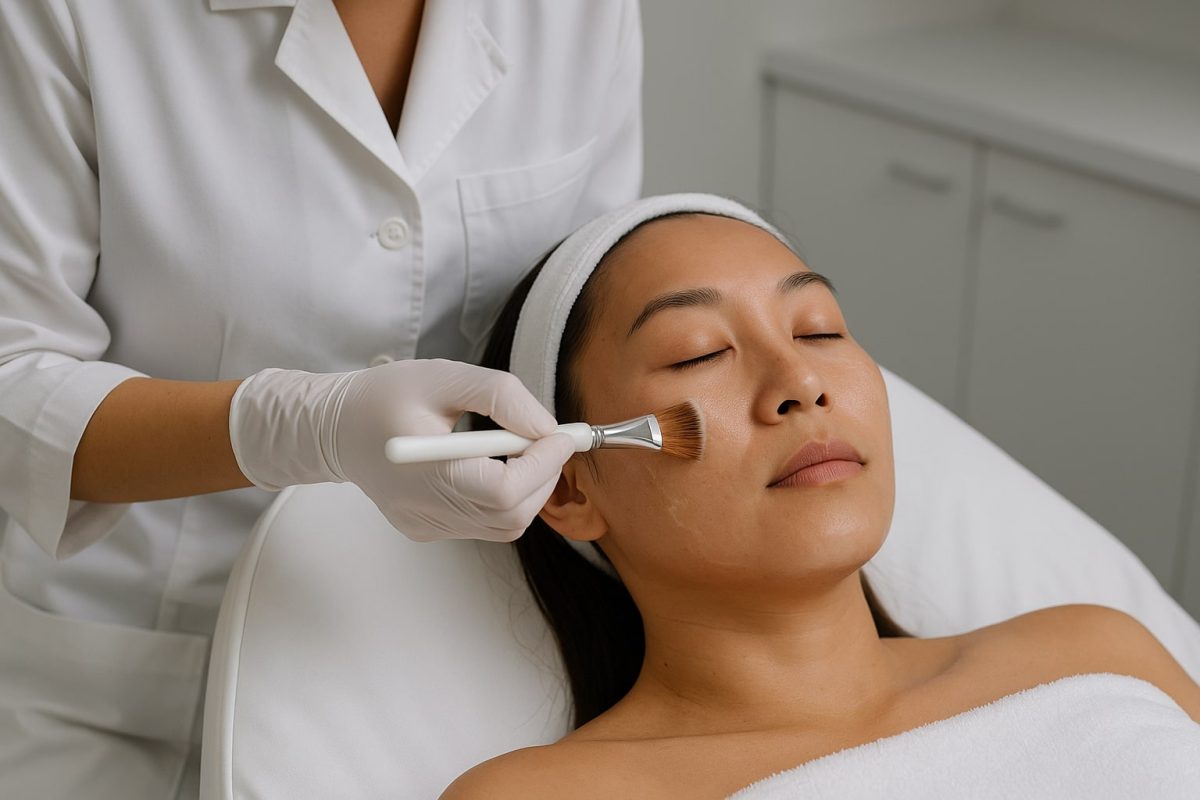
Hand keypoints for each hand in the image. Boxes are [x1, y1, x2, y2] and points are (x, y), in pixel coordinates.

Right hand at [228, 358, 577, 541]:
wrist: (334, 427)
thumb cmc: (385, 396)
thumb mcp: (444, 377)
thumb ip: (502, 396)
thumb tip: (547, 428)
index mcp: (424, 472)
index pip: (502, 491)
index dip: (542, 465)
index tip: (561, 435)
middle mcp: (424, 510)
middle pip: (510, 515)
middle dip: (543, 477)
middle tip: (548, 440)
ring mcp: (425, 526)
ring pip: (504, 525)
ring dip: (528, 488)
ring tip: (519, 448)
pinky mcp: (426, 530)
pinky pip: (483, 524)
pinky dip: (503, 497)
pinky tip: (488, 464)